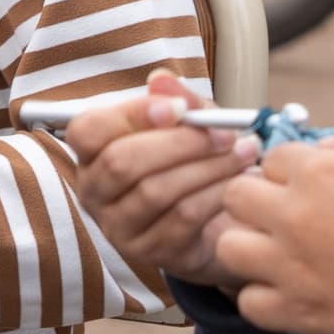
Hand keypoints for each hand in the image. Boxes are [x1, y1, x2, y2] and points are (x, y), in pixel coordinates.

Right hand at [59, 69, 259, 288]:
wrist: (217, 219)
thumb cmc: (191, 161)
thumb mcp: (188, 123)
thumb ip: (176, 100)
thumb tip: (160, 79)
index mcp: (92, 153)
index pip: (88, 131)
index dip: (131, 115)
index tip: (179, 109)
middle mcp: (95, 193)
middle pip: (122, 162)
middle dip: (180, 143)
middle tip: (225, 134)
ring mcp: (118, 228)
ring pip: (155, 192)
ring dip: (208, 168)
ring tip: (245, 152)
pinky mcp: (149, 254)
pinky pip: (182, 220)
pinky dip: (216, 195)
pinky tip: (240, 182)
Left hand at [217, 123, 333, 333]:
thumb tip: (324, 148)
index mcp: (319, 170)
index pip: (271, 158)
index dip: (290, 171)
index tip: (309, 187)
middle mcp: (294, 215)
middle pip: (236, 196)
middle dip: (257, 201)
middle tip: (285, 216)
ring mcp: (290, 266)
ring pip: (229, 247)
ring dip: (249, 246)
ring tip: (277, 254)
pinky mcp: (298, 312)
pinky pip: (248, 303)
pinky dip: (262, 297)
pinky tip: (287, 290)